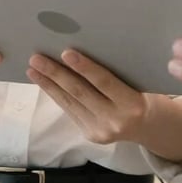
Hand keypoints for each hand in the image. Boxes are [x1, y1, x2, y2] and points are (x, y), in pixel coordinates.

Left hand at [27, 50, 152, 144]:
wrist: (148, 126)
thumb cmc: (144, 92)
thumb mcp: (139, 80)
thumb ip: (117, 71)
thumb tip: (85, 47)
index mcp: (132, 103)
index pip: (104, 82)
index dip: (84, 67)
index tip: (65, 52)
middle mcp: (115, 120)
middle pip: (80, 93)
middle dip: (56, 74)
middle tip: (37, 58)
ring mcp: (100, 131)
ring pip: (70, 103)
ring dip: (49, 84)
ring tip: (33, 68)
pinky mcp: (89, 135)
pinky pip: (70, 110)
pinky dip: (56, 94)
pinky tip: (44, 82)